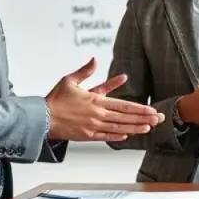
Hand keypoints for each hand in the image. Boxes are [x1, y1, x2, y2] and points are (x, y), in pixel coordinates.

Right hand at [45, 57, 163, 141]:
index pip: (123, 105)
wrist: (41, 118)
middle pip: (125, 117)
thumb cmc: (55, 99)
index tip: (151, 110)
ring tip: (148, 128)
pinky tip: (126, 136)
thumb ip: (85, 71)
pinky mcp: (86, 136)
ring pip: (118, 128)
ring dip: (134, 128)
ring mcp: (92, 127)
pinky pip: (105, 137)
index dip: (139, 108)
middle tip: (157, 119)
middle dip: (143, 118)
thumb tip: (95, 60)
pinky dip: (116, 137)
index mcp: (95, 101)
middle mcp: (97, 115)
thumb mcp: (70, 80)